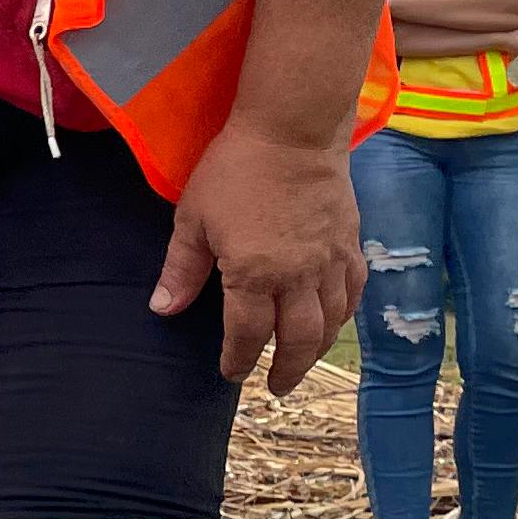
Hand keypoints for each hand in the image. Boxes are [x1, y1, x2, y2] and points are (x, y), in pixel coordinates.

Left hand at [152, 119, 361, 392]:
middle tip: (275, 386)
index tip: (231, 372)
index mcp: (255, 274)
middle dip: (285, 369)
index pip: (247, 333)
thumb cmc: (235, 170)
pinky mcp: (351, 243)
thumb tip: (163, 310)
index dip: (238, 358)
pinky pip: (354, 291)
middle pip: (298, 339)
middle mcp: (298, 277)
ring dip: (317, 349)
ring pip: (332, 322)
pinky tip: (335, 320)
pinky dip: (345, 314)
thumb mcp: (194, 219)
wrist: (293, 131)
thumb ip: (182, 269)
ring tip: (302, 362)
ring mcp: (330, 261)